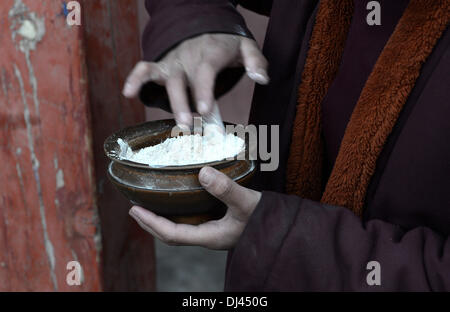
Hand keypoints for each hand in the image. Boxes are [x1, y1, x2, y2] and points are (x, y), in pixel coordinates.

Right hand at [122, 33, 268, 126]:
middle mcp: (189, 56)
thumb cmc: (226, 44)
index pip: (205, 70)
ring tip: (177, 123)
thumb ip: (255, 62)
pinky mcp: (162, 64)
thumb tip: (261, 79)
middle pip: (184, 79)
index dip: (204, 90)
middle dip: (184, 103)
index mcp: (210, 52)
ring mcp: (174, 61)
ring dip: (169, 100)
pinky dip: (135, 79)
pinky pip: (144, 68)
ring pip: (167, 79)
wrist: (205, 26)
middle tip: (188, 126)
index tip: (205, 110)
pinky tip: (128, 93)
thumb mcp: (246, 47)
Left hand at [129, 166, 261, 249]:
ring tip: (151, 204)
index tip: (134, 209)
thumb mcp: (247, 203)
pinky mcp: (220, 225)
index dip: (151, 223)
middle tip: (135, 208)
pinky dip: (179, 213)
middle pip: (171, 234)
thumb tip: (202, 172)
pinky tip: (180, 201)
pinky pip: (192, 222)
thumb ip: (227, 189)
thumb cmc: (267, 219)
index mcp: (210, 236)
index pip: (172, 234)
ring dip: (162, 219)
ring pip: (181, 229)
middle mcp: (208, 236)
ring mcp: (214, 232)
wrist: (284, 229)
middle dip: (151, 223)